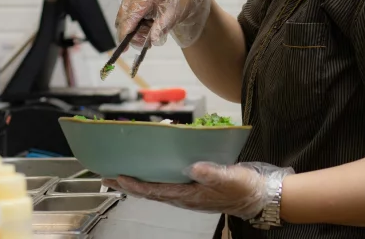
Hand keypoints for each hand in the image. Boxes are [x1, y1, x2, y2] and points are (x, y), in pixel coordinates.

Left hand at [102, 162, 293, 219]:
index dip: (135, 185)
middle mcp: (184, 196)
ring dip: (137, 182)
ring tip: (120, 174)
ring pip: (155, 188)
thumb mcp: (229, 177)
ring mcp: (187, 193)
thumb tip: (193, 167)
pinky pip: (167, 184)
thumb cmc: (242, 187)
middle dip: (128, 185)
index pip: (155, 191)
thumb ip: (212, 172)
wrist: (257, 197)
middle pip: (149, 191)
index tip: (118, 177)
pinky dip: (153, 178)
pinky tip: (149, 172)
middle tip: (107, 176)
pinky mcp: (193, 189)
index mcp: (189, 195)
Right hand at [115, 0, 211, 48]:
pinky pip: (128, 20)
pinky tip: (149, 25)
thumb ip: (162, 27)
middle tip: (148, 43)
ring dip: (136, 32)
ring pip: (124, 23)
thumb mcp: (173, 14)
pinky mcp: (130, 3)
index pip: (129, 17)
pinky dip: (137, 27)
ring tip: (153, 31)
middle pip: (123, 21)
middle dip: (134, 35)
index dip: (125, 34)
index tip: (126, 48)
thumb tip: (153, 40)